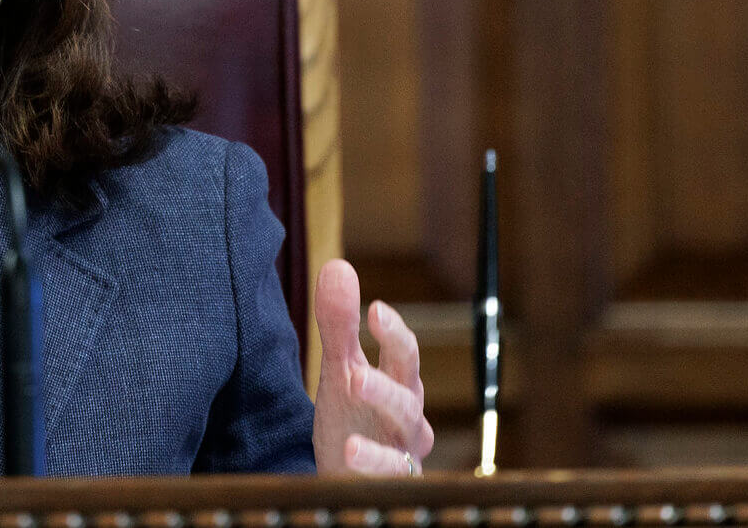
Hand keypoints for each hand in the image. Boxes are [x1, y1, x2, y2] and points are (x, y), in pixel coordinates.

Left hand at [311, 258, 433, 475]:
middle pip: (408, 392)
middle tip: (356, 367)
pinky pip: (391, 473)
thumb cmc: (355, 419)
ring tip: (353, 387)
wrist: (351, 478)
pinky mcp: (394, 482)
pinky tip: (350, 452)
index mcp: (399, 384)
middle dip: (387, 377)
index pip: (405, 354)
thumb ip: (339, 325)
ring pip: (404, 427)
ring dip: (382, 407)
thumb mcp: (341, 370)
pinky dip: (374, 463)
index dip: (395, 333)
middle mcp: (408, 416)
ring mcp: (404, 450)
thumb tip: (339, 266)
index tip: (376, 310)